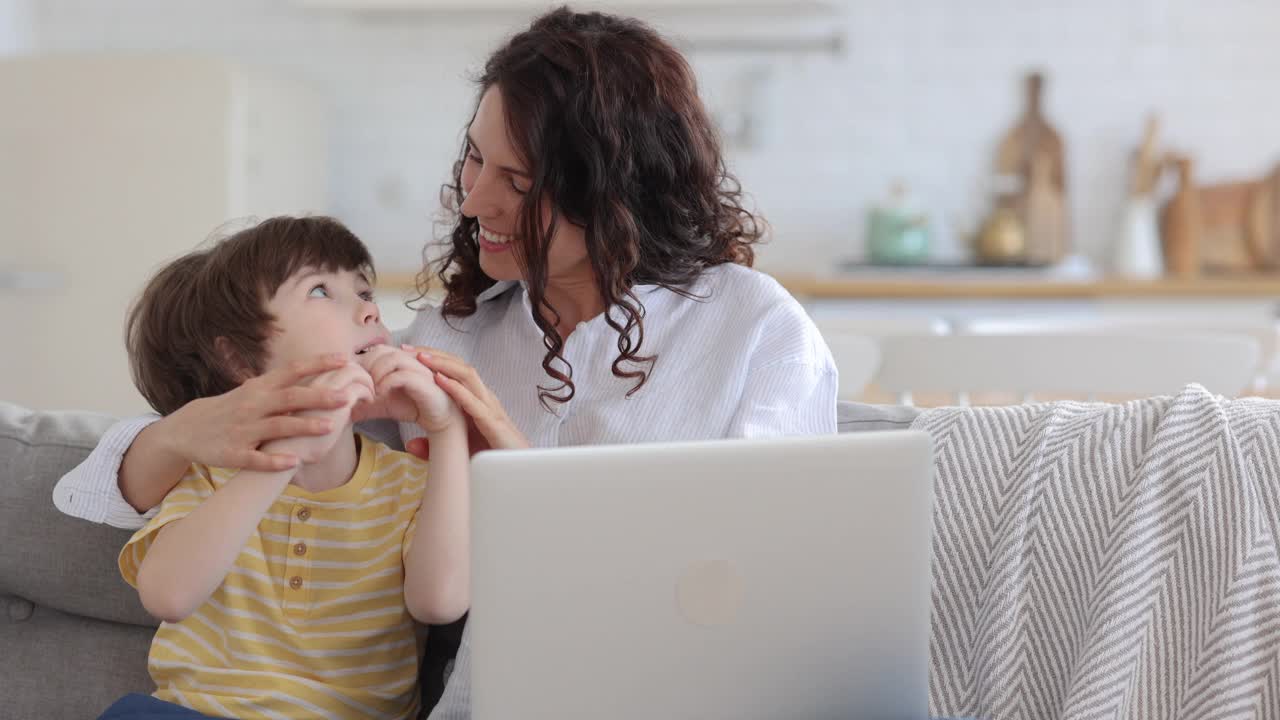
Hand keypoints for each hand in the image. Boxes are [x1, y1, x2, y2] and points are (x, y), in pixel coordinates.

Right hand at [163, 353, 351, 471]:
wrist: (186, 429)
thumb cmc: (231, 409)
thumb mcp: (253, 392)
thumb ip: (282, 387)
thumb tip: (319, 376)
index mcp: (259, 388)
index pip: (292, 371)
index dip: (317, 364)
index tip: (343, 359)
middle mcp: (252, 405)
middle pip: (289, 398)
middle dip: (318, 397)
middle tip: (345, 397)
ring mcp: (243, 429)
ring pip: (277, 427)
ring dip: (303, 427)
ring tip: (329, 427)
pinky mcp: (233, 453)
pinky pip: (256, 458)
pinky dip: (274, 460)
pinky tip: (294, 463)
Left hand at [356, 345, 461, 433]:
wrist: (438, 419)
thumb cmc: (412, 407)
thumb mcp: (382, 405)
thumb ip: (364, 404)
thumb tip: (343, 409)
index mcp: (398, 360)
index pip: (374, 351)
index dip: (361, 365)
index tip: (353, 383)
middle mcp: (409, 359)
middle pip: (381, 350)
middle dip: (366, 368)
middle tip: (360, 387)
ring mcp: (419, 368)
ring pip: (392, 358)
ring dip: (376, 374)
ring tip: (370, 391)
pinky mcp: (425, 381)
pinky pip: (403, 374)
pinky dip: (387, 383)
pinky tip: (380, 395)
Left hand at [404, 346, 529, 453]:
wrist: (517, 472)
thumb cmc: (490, 457)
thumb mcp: (456, 450)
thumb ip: (434, 448)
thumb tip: (410, 445)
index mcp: (474, 399)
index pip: (454, 371)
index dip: (432, 359)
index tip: (407, 353)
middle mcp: (483, 398)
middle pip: (460, 366)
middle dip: (434, 354)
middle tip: (408, 349)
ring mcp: (489, 408)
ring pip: (468, 376)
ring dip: (443, 364)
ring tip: (422, 358)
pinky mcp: (493, 423)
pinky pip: (474, 401)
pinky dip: (456, 389)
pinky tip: (440, 381)